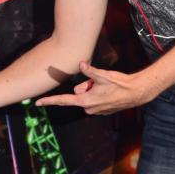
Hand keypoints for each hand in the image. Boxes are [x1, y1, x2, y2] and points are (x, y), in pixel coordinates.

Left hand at [35, 61, 156, 114]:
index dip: (50, 101)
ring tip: (104, 86)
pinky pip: (93, 98)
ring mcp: (96, 110)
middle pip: (77, 93)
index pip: (63, 101)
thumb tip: (80, 63)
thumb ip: (89, 70)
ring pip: (85, 94)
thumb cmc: (119, 84)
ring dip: (91, 89)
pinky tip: (108, 90)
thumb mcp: (103, 75)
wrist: (136, 92)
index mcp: (85, 100)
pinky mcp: (102, 109)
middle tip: (97, 82)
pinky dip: (97, 92)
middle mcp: (89, 107)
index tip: (38, 103)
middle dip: (84, 85)